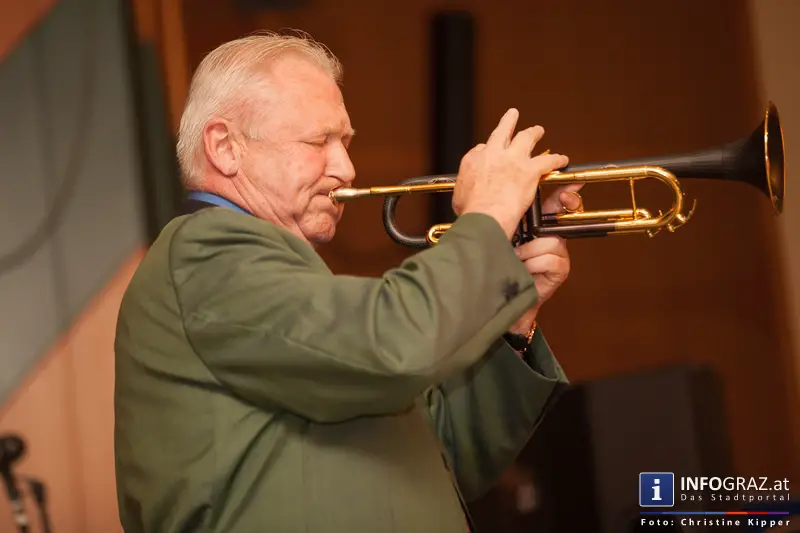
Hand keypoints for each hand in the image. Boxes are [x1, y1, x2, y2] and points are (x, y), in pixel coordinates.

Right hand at [452, 108, 568, 238]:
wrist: (484, 216)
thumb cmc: (472, 210)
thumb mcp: (459, 194)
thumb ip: (466, 183)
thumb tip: (468, 183)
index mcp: (474, 160)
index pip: (482, 147)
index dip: (489, 148)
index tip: (491, 150)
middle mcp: (494, 154)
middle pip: (503, 131)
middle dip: (509, 121)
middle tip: (513, 115)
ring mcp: (514, 160)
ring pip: (527, 138)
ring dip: (534, 132)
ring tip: (538, 130)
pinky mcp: (530, 170)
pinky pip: (548, 160)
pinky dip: (557, 159)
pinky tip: (562, 159)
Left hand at [508, 184, 582, 333]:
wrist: (507, 296)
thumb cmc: (504, 265)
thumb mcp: (506, 238)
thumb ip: (511, 220)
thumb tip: (506, 199)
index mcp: (541, 228)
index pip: (558, 205)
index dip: (566, 195)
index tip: (569, 188)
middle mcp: (553, 239)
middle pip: (557, 222)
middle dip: (544, 227)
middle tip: (531, 231)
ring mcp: (559, 254)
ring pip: (548, 242)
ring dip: (528, 253)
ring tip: (517, 260)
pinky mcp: (561, 269)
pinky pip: (549, 259)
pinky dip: (533, 265)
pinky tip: (525, 270)